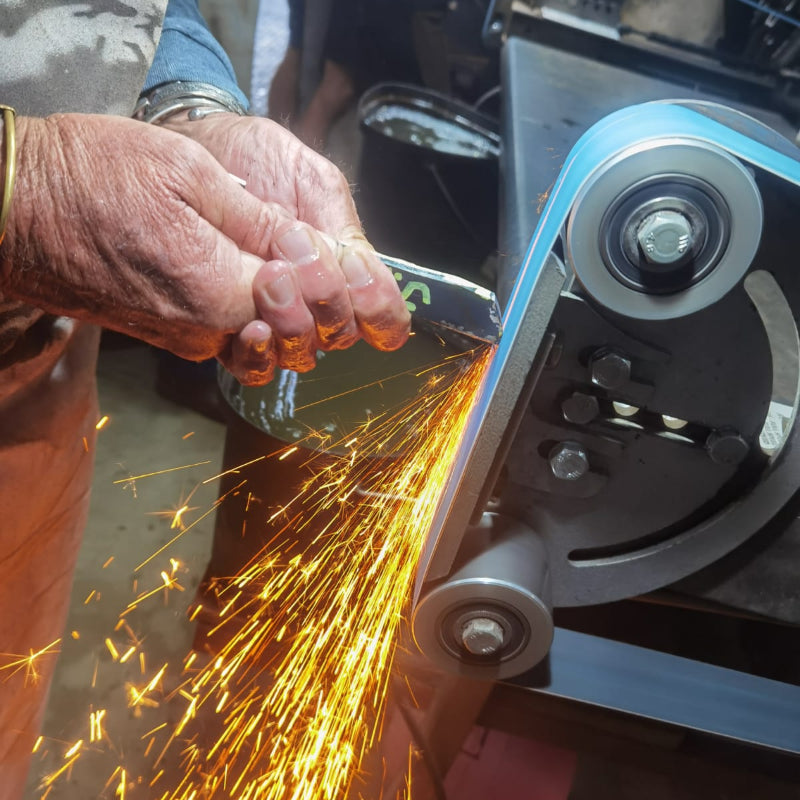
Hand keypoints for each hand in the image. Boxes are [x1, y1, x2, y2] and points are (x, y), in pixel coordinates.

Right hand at [0, 113, 295, 379]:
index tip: (313, 240)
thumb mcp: (186, 170)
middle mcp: (203, 330)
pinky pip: (222, 334)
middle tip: (306, 255)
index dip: (319, 272)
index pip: (300, 300)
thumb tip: (305, 244)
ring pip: (255, 338)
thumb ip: (256, 217)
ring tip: (277, 263)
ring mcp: (182, 338)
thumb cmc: (92, 175)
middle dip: (308, 298)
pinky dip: (245, 313)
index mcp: (216, 291)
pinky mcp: (164, 334)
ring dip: (279, 309)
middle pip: (284, 331)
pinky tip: (243, 274)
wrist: (13, 208)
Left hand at [163, 112, 409, 382]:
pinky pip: (254, 367)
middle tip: (296, 264)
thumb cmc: (257, 160)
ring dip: (294, 326)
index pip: (382, 317)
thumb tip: (366, 272)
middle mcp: (314, 306)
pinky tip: (252, 326)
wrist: (197, 152)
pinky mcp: (231, 332)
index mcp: (344, 272)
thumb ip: (342, 226)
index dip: (382, 314)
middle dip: (328, 304)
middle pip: (340, 335)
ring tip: (271, 282)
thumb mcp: (311, 179)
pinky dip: (258, 353)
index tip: (364, 290)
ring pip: (302, 355)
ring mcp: (274, 323)